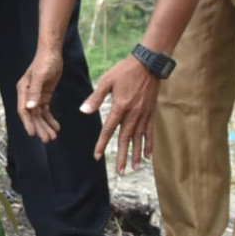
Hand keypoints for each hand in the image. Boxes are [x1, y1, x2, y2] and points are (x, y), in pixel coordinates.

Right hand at [17, 49, 63, 141]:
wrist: (52, 52)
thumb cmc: (45, 61)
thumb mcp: (41, 76)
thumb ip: (35, 91)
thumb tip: (30, 108)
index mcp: (23, 90)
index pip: (23, 110)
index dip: (28, 123)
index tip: (33, 134)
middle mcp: (27, 94)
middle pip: (32, 115)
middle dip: (39, 128)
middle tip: (47, 140)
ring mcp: (35, 96)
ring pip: (39, 115)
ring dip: (45, 126)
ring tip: (53, 137)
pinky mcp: (44, 95)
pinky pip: (46, 111)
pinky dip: (50, 119)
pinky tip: (56, 127)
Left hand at [84, 54, 158, 172]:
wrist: (148, 63)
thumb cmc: (125, 70)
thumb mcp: (106, 81)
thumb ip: (95, 98)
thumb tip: (84, 111)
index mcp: (120, 107)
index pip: (108, 130)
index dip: (102, 144)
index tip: (97, 156)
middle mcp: (133, 114)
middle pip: (125, 139)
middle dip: (122, 156)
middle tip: (120, 172)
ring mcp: (143, 114)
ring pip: (139, 139)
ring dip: (135, 154)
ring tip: (133, 168)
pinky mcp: (151, 112)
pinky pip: (150, 132)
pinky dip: (149, 144)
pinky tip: (147, 155)